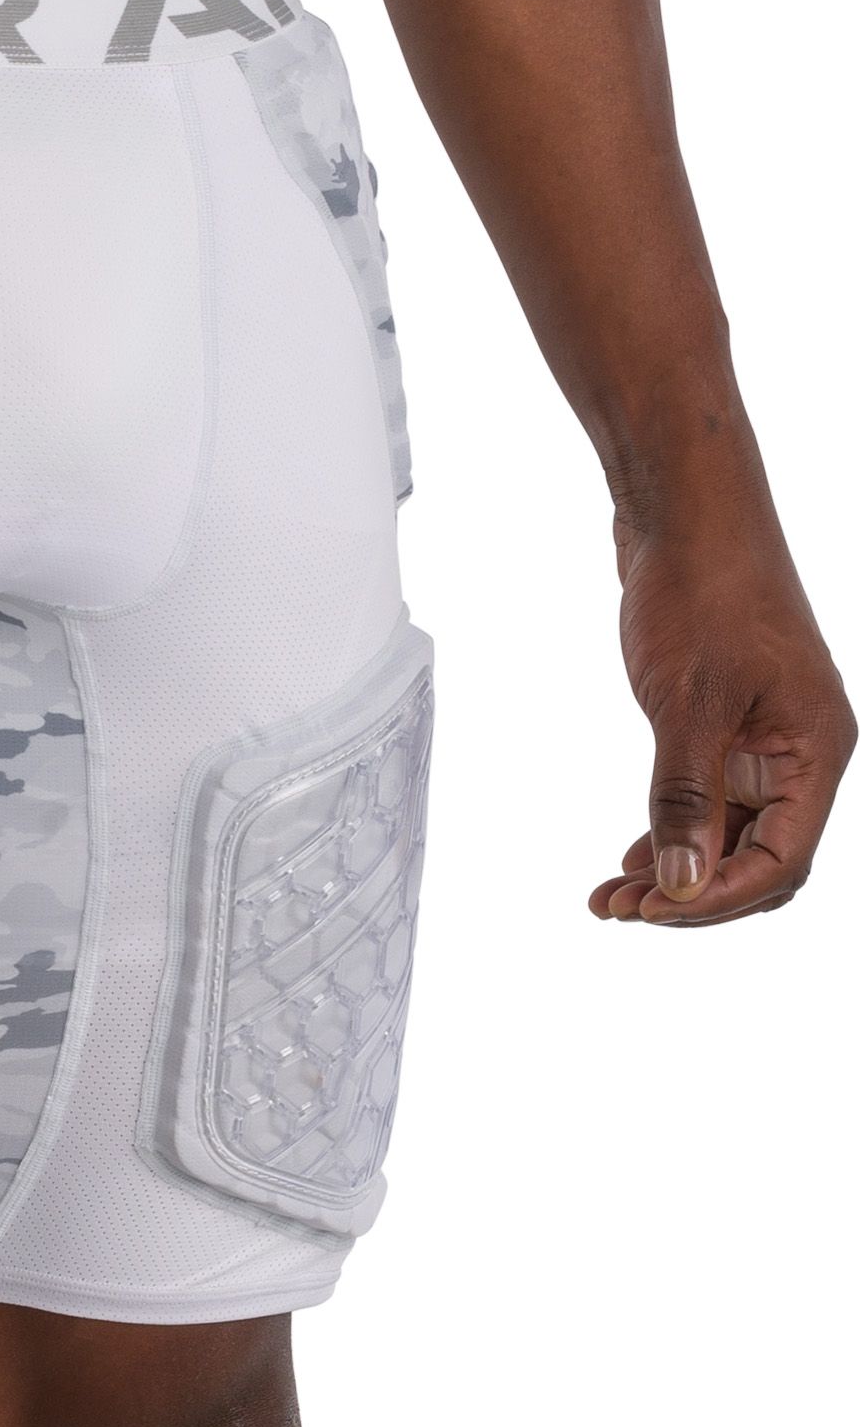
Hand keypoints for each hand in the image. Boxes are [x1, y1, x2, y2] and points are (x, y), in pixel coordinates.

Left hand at [591, 510, 853, 926]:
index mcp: (816, 751)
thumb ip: (686, 795)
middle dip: (693, 893)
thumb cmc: (703, 591)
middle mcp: (799, 751)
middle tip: (621, 912)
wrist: (686, 513)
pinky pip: (708, 797)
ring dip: (675, 866)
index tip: (653, 913)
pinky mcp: (725, 721)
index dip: (718, 897)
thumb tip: (683, 882)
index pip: (781, 860)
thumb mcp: (688, 703)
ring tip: (610, 897)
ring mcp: (763, 737)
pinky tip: (632, 853)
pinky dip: (673, 827)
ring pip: (729, 831)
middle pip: (759, 858)